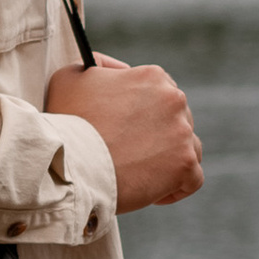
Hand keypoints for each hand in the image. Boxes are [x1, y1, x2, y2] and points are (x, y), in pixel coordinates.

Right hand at [46, 55, 203, 211]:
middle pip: (177, 119)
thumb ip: (99, 67)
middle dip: (158, 136)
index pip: (162, 92)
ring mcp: (182, 133)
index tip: (132, 127)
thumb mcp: (72, 76)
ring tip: (143, 172)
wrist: (69, 164)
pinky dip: (177, 187)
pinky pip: (193, 178)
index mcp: (152, 78)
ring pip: (188, 146)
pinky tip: (153, 191)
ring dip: (170, 159)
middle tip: (132, 153)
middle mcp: (174, 100)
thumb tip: (117, 72)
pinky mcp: (185, 165)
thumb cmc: (66, 122)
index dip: (147, 112)